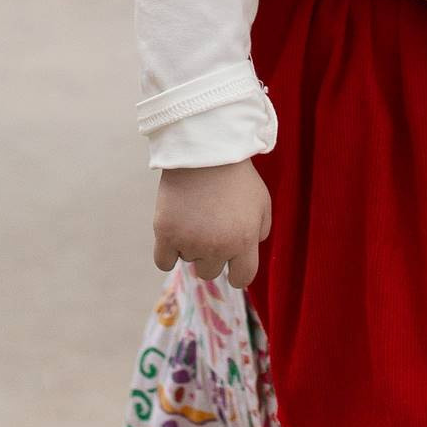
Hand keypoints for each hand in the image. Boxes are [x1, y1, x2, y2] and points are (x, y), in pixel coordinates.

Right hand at [153, 160, 270, 285]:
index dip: (236, 270)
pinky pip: (164, 262)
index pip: (242, 278)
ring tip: (193, 215)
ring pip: (188, 260)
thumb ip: (260, 231)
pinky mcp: (165, 232)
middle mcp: (217, 246)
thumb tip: (246, 252)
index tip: (231, 261)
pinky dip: (167, 252)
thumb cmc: (236, 175)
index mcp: (244, 242)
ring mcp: (190, 241)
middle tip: (208, 226)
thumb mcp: (262, 202)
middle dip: (210, 253)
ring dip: (189, 244)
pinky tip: (173, 235)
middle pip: (210, 271)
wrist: (205, 148)